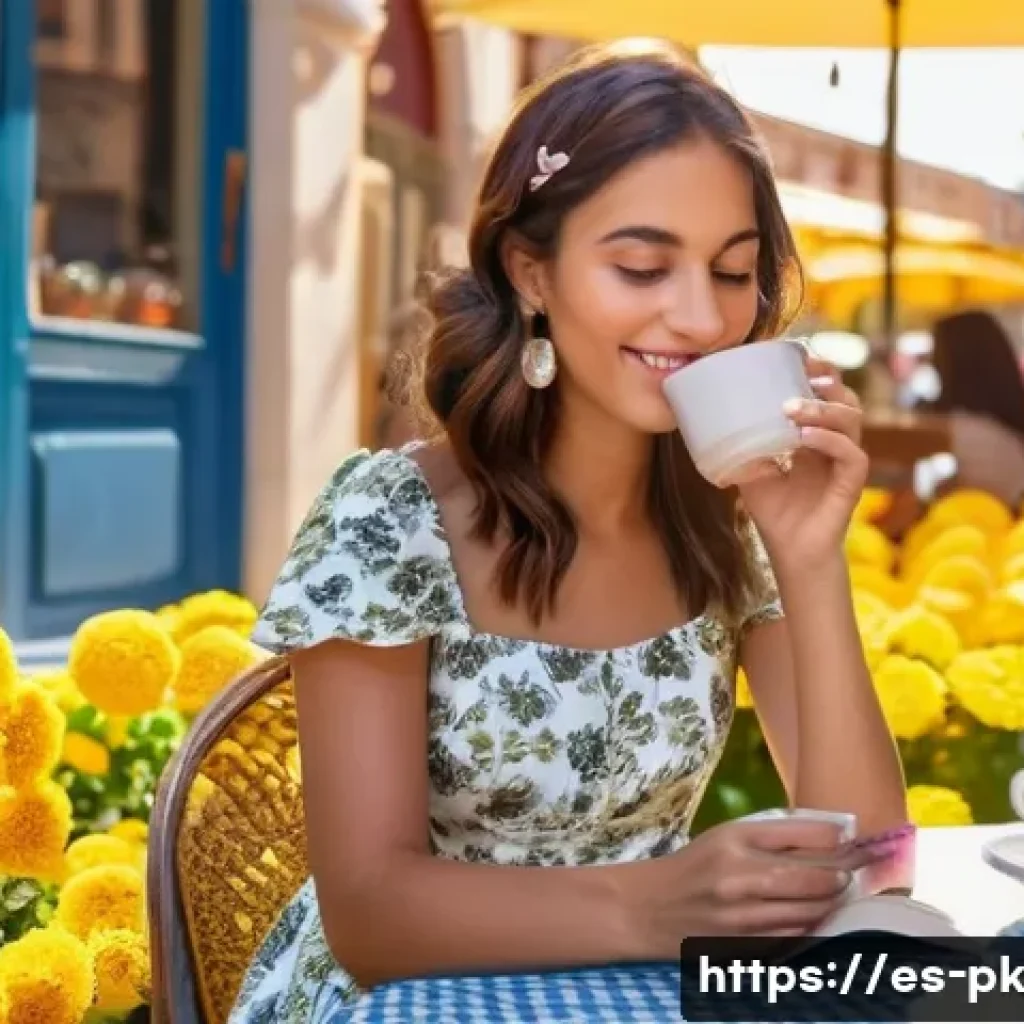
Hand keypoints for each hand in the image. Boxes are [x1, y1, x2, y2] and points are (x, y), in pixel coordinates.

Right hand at [629, 818, 883, 951]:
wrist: (648, 908)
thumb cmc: (695, 866)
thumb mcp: (725, 836)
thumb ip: (772, 836)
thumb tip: (832, 837)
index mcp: (734, 838)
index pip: (802, 834)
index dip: (836, 838)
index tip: (852, 840)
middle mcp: (739, 875)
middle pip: (813, 876)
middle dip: (842, 876)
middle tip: (853, 874)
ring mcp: (742, 915)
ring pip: (808, 911)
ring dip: (831, 905)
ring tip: (839, 896)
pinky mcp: (743, 946)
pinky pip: (792, 938)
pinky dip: (809, 928)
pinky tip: (814, 919)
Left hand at [738, 358, 867, 566]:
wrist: (788, 552)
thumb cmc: (773, 511)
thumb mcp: (749, 470)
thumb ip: (739, 446)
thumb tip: (707, 420)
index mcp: (814, 435)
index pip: (825, 393)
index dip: (817, 371)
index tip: (796, 355)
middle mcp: (835, 443)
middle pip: (845, 397)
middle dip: (827, 379)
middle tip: (803, 370)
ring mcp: (845, 461)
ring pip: (852, 420)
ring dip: (822, 409)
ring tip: (791, 408)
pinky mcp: (851, 484)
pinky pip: (851, 454)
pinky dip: (830, 441)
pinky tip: (805, 437)